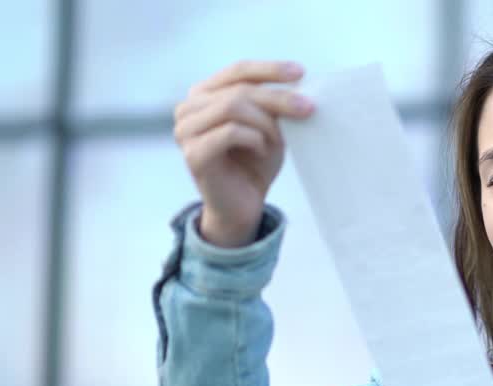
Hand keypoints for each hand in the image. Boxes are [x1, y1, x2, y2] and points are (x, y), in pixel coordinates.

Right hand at [172, 60, 314, 246]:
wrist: (243, 208)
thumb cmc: (255, 165)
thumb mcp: (268, 127)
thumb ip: (272, 104)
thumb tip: (296, 83)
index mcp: (204, 95)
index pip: (238, 71)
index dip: (269, 69)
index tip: (300, 72)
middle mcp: (188, 108)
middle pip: (239, 89)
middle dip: (277, 98)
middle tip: (307, 109)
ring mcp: (185, 131)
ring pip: (232, 106)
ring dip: (264, 123)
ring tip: (275, 142)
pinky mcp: (193, 153)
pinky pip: (231, 132)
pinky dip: (254, 139)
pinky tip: (261, 152)